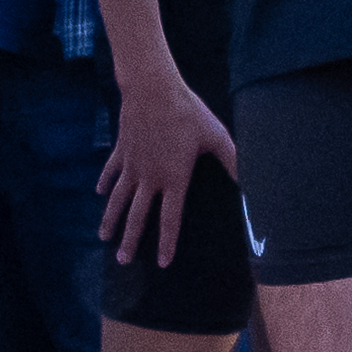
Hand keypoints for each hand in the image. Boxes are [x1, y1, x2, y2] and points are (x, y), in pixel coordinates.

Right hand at [102, 62, 230, 264]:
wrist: (152, 88)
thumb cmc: (187, 111)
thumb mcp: (215, 136)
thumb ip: (233, 160)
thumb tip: (252, 180)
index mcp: (173, 179)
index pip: (170, 219)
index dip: (167, 242)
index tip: (162, 263)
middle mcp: (149, 178)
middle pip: (137, 216)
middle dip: (130, 240)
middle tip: (123, 261)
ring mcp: (132, 165)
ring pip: (118, 199)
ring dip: (111, 220)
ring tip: (103, 237)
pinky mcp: (122, 150)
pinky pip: (111, 172)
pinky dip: (104, 183)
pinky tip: (99, 193)